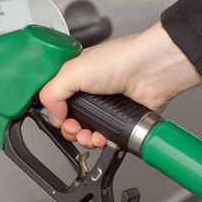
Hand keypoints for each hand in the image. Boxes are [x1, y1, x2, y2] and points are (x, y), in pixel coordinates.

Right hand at [39, 22, 201, 148]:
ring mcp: (105, 107)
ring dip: (83, 138)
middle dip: (69, 129)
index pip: (56, 101)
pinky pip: (104, 137)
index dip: (54, 112)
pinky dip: (100, 141)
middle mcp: (89, 92)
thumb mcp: (71, 72)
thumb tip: (52, 116)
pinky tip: (100, 137)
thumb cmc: (118, 60)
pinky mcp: (119, 120)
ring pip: (85, 132)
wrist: (150, 71)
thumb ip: (51, 94)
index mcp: (75, 78)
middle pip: (69, 120)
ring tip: (88, 135)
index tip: (58, 117)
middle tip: (74, 127)